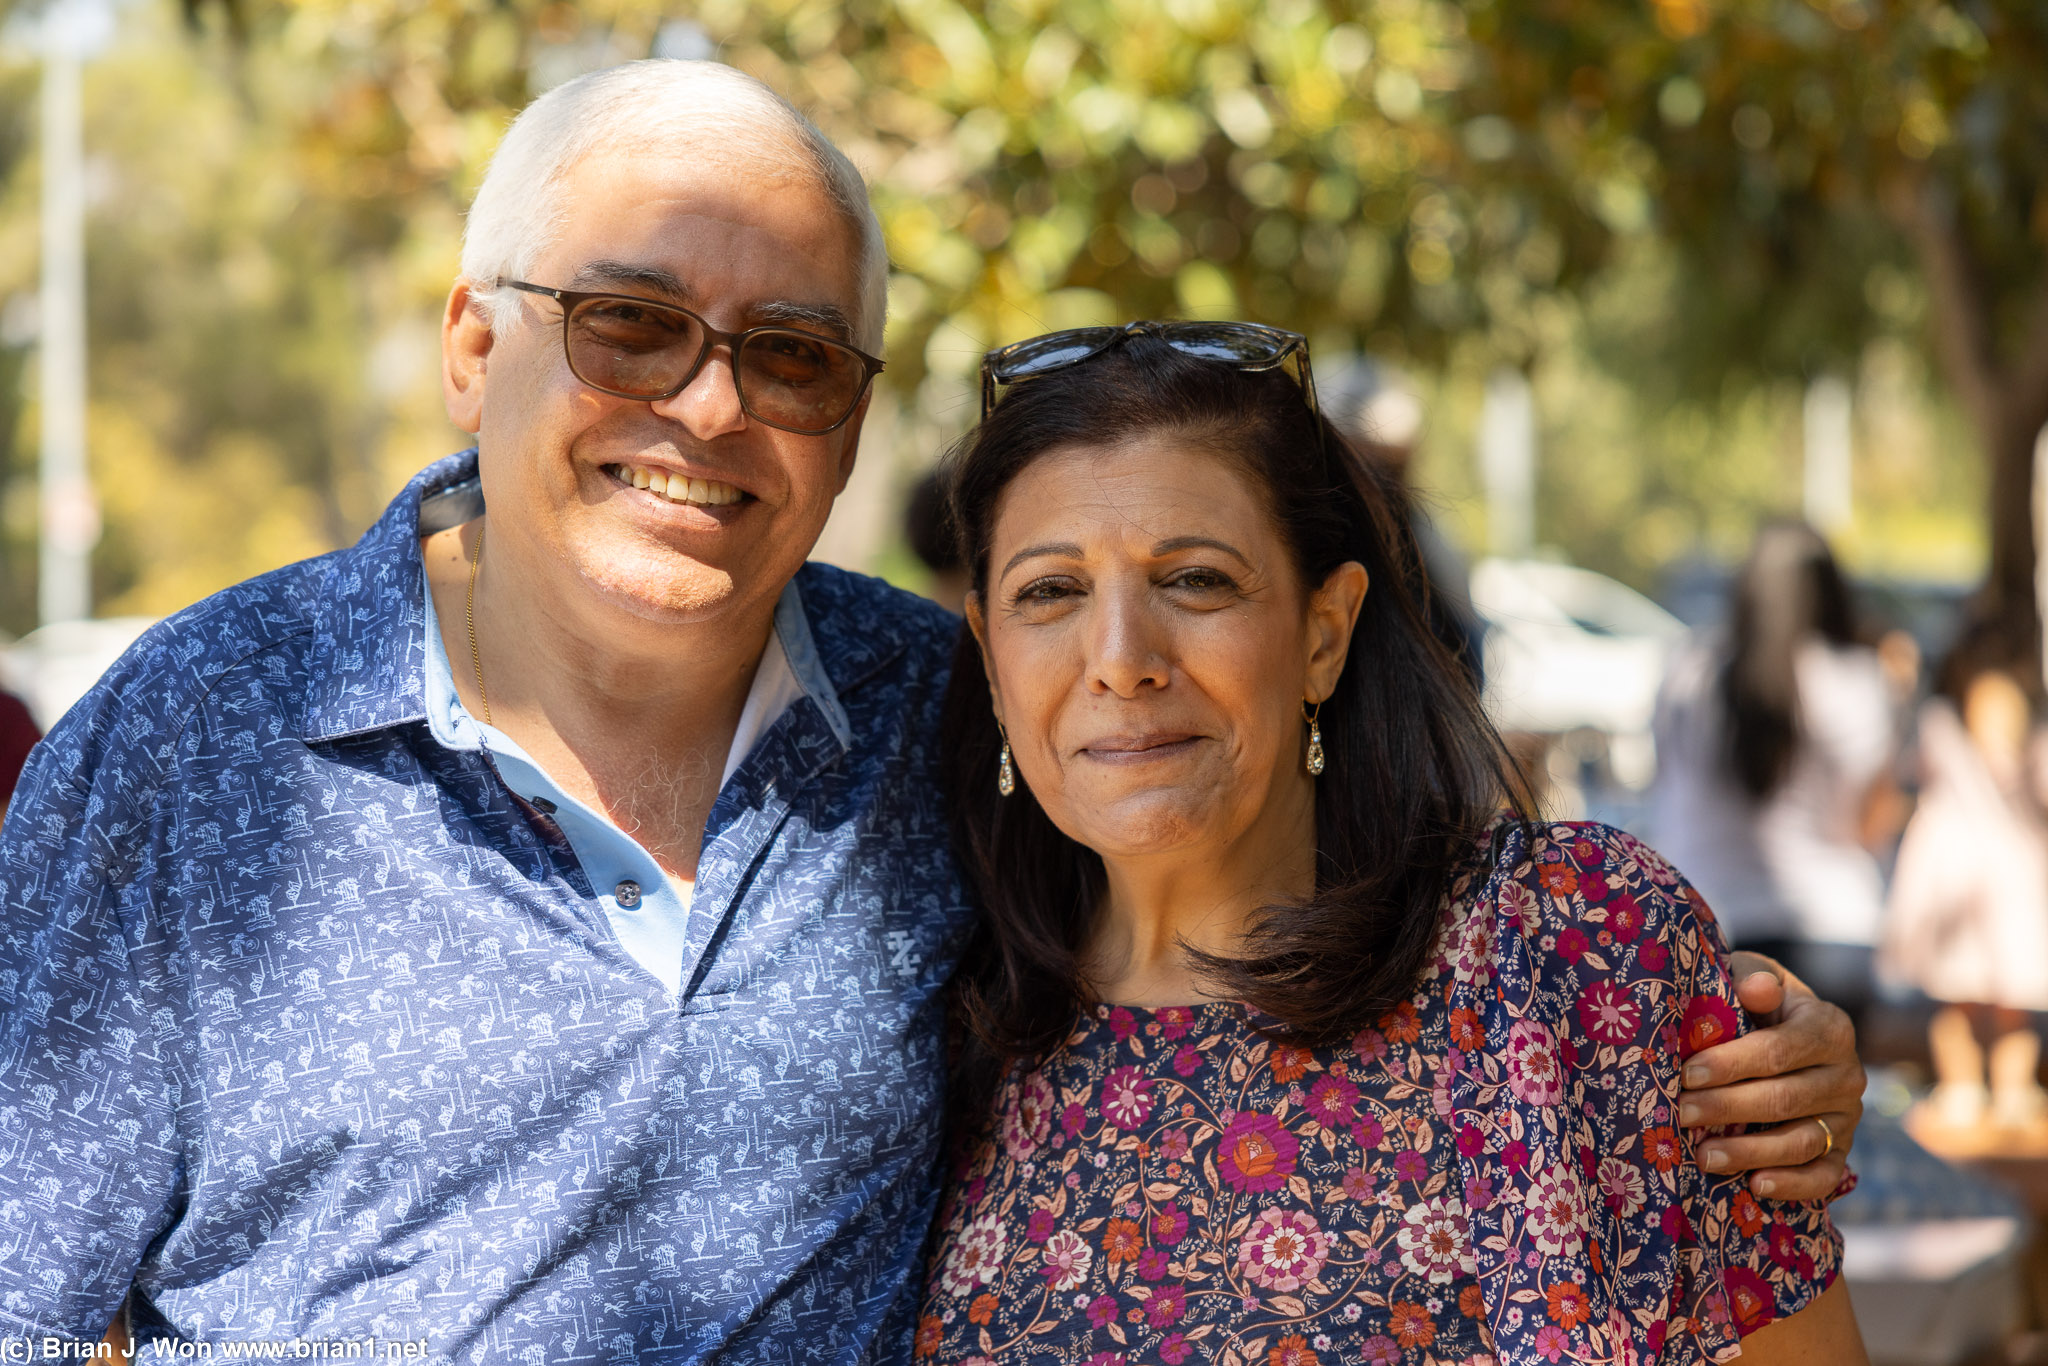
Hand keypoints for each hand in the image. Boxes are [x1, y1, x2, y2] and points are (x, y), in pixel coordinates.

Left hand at [1679, 950, 1862, 1200]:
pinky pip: (1824, 1176)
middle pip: (1785, 1098)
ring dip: (1750, 1152)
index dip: (1731, 1064)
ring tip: (1704, 1156)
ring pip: (1801, 1141)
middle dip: (1728, 1108)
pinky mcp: (1841, 1151)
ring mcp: (1847, 1117)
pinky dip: (1792, 1185)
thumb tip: (1757, 988)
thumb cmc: (1755, 1005)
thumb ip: (1753, 980)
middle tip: (1682, 1114)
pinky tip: (1754, 1185)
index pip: (1778, 1050)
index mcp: (1829, 1027)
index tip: (1688, 1073)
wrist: (1782, 1038)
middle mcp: (1847, 1074)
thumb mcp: (1753, 980)